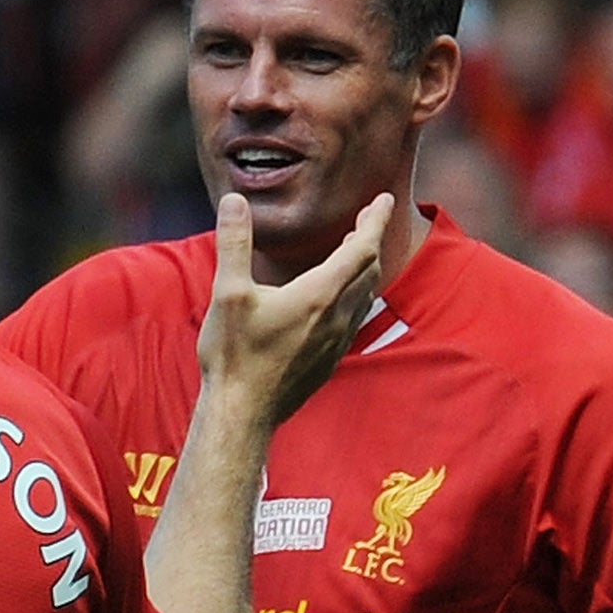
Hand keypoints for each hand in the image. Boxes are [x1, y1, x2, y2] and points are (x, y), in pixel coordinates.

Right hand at [199, 192, 389, 425]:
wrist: (242, 413)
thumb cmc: (235, 356)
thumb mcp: (228, 294)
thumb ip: (234, 243)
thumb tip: (234, 200)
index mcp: (318, 295)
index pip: (361, 248)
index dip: (374, 220)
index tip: (383, 199)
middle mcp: (336, 317)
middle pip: (368, 269)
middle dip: (370, 239)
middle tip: (367, 218)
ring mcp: (336, 342)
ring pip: (364, 295)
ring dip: (365, 268)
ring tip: (355, 252)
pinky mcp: (329, 361)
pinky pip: (353, 319)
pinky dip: (355, 295)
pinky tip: (339, 299)